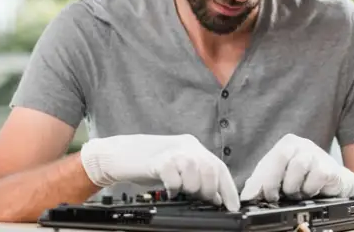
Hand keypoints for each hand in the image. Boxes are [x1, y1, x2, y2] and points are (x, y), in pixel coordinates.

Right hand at [79, 134, 239, 211]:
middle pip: (210, 168)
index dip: (229, 188)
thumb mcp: (177, 169)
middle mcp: (186, 146)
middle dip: (210, 189)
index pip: (219, 166)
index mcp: (193, 147)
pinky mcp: (158, 160)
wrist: (121, 154)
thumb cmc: (148, 164)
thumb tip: (216, 198)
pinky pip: (173, 176)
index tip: (232, 207)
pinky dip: (174, 187)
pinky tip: (169, 191)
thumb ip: (196, 178)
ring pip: (195, 170)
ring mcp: (172, 151)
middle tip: (202, 199)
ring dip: (192, 188)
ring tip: (183, 192)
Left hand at [240, 134, 353, 201]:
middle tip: (273, 198)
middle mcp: (302, 144)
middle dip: (273, 181)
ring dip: (293, 187)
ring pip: (298, 168)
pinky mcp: (329, 167)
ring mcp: (316, 154)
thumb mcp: (280, 177)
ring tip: (295, 193)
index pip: (268, 159)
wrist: (334, 181)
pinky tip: (310, 191)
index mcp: (287, 144)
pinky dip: (309, 190)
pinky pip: (314, 180)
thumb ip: (261, 183)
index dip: (260, 180)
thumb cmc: (305, 177)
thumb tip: (246, 196)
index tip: (252, 196)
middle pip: (281, 157)